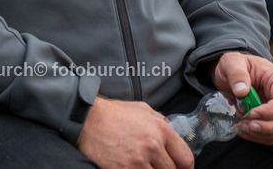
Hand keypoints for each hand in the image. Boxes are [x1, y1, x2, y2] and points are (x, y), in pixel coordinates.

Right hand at [77, 97, 193, 168]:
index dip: (185, 167)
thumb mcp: (143, 110)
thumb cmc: (114, 113)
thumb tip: (172, 135)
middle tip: (157, 166)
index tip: (180, 168)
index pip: (185, 158)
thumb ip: (161, 123)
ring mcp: (136, 161)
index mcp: (161, 130)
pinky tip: (131, 167)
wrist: (87, 119)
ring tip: (142, 165)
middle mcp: (152, 146)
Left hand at [211, 52, 272, 145]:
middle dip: (269, 128)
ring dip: (263, 134)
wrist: (232, 73)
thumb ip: (236, 72)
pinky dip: (259, 137)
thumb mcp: (231, 62)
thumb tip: (242, 91)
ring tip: (241, 127)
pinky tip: (243, 130)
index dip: (269, 112)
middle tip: (247, 126)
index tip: (249, 113)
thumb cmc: (235, 65)